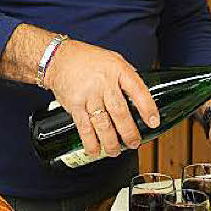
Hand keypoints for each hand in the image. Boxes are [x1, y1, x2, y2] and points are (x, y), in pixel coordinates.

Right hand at [44, 40, 159, 157]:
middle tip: (134, 143)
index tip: (153, 122)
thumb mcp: (112, 59)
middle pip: (119, 111)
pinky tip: (95, 151)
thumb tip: (140, 96)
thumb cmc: (87, 59)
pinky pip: (84, 128)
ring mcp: (88, 95)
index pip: (137, 89)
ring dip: (111, 142)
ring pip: (103, 123)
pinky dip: (90, 142)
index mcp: (117, 70)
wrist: (58, 59)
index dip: (147, 107)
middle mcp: (103, 83)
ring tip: (115, 151)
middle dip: (129, 132)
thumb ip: (126, 76)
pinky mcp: (74, 106)